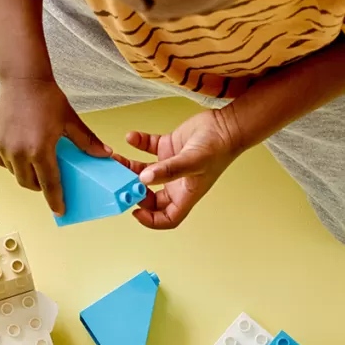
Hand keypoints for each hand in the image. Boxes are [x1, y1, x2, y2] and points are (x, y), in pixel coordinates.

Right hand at [0, 77, 110, 215]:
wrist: (23, 79)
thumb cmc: (47, 98)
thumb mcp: (70, 120)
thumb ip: (87, 141)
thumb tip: (105, 154)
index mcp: (40, 150)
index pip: (49, 185)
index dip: (55, 200)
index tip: (60, 210)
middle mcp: (19, 152)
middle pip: (29, 183)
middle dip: (40, 188)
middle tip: (49, 183)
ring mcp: (4, 147)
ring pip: (14, 174)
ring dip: (25, 175)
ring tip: (35, 167)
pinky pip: (2, 161)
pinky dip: (11, 164)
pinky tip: (20, 156)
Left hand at [113, 108, 241, 229]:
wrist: (227, 124)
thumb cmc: (218, 148)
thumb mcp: (192, 162)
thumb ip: (168, 171)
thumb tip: (144, 178)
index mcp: (185, 194)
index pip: (167, 218)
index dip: (150, 220)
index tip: (134, 212)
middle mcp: (177, 183)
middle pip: (150, 197)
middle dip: (134, 191)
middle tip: (120, 182)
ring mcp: (171, 166)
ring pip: (144, 172)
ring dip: (129, 167)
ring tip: (117, 159)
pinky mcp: (168, 148)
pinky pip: (147, 148)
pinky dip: (137, 143)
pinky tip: (131, 137)